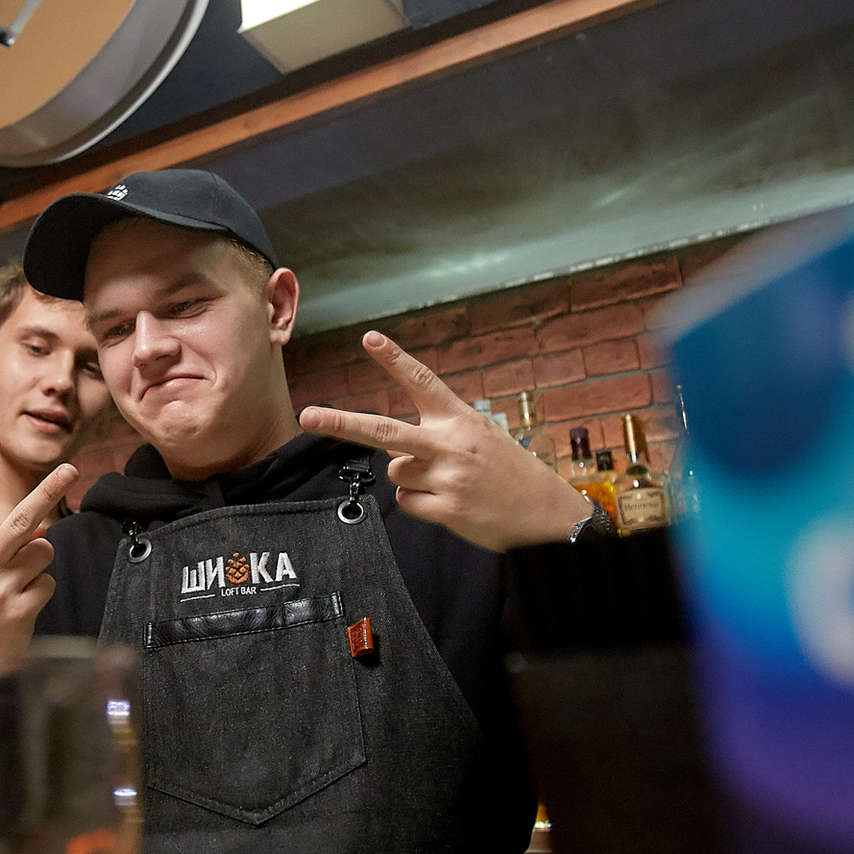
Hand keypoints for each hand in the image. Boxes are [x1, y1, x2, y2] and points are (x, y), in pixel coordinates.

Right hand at [0, 436, 76, 648]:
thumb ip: (3, 543)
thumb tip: (42, 530)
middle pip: (23, 519)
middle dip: (49, 489)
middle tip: (72, 467)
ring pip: (43, 551)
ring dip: (38, 564)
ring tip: (16, 584)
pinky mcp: (19, 609)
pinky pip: (48, 582)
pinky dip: (40, 590)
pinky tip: (20, 605)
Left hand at [296, 332, 591, 550]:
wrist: (545, 514)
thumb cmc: (509, 472)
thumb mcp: (481, 437)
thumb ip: (437, 434)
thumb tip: (393, 451)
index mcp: (460, 419)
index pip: (422, 382)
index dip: (394, 360)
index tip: (368, 338)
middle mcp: (450, 444)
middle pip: (384, 432)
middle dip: (342, 423)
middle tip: (308, 416)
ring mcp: (446, 477)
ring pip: (396, 473)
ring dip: (411, 480)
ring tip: (448, 484)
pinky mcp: (445, 509)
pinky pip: (405, 503)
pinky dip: (419, 504)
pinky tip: (449, 504)